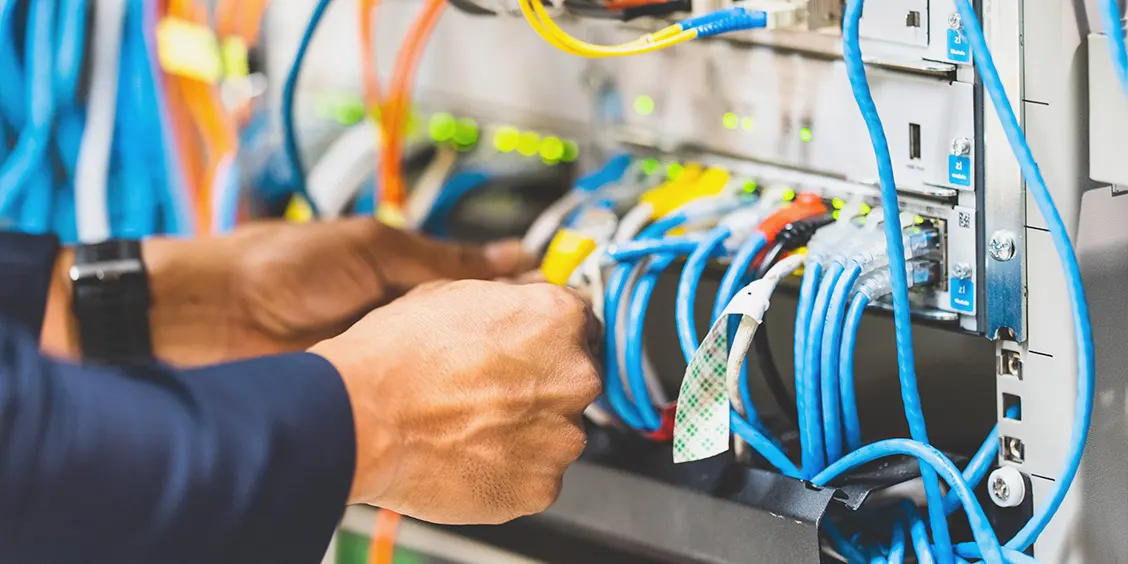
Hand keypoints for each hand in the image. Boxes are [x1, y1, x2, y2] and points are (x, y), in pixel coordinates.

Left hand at [41, 219, 533, 364]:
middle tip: (552, 351)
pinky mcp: (367, 391)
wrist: (211, 317)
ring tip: (524, 379)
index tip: (560, 308)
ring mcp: (385, 357)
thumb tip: (514, 254)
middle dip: (506, 342)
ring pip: (450, 369)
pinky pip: (416, 398)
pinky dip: (442, 401)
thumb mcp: (374, 247)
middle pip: (471, 331)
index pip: (479, 286)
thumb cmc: (280, 265)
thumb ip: (443, 260)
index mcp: (404, 273)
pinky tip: (475, 406)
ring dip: (478, 374)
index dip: (518, 296)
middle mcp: (400, 317)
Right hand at [311, 280, 601, 524]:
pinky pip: (537, 475)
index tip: (527, 348)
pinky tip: (471, 454)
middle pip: (575, 378)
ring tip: (471, 423)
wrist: (362, 417)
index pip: (581, 323)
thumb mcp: (454, 292)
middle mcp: (576, 376)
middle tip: (489, 389)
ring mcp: (562, 436)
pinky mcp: (542, 485)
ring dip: (527, 428)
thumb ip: (510, 297)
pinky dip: (512, 469)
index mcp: (560, 319)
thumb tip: (526, 295)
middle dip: (540, 383)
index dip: (546, 336)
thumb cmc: (398, 353)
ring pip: (557, 430)